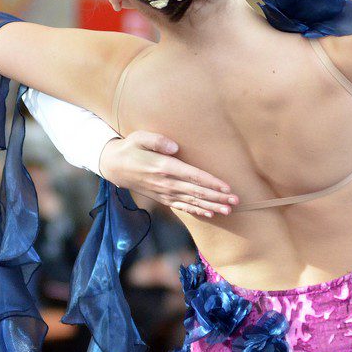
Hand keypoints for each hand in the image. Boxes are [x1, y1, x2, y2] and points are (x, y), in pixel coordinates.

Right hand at [98, 131, 237, 217]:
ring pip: (192, 201)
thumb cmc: (131, 148)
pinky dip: (196, 211)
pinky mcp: (162, 198)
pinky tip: (209, 214)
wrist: (115, 166)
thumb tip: (175, 148)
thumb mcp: (140, 137)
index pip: (192, 176)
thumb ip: (157, 140)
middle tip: (236, 201)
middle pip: (196, 192)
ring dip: (212, 206)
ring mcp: (164, 192)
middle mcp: (166, 183)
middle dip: (218, 197)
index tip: (227, 187)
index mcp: (163, 166)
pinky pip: (182, 206)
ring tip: (229, 211)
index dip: (211, 183)